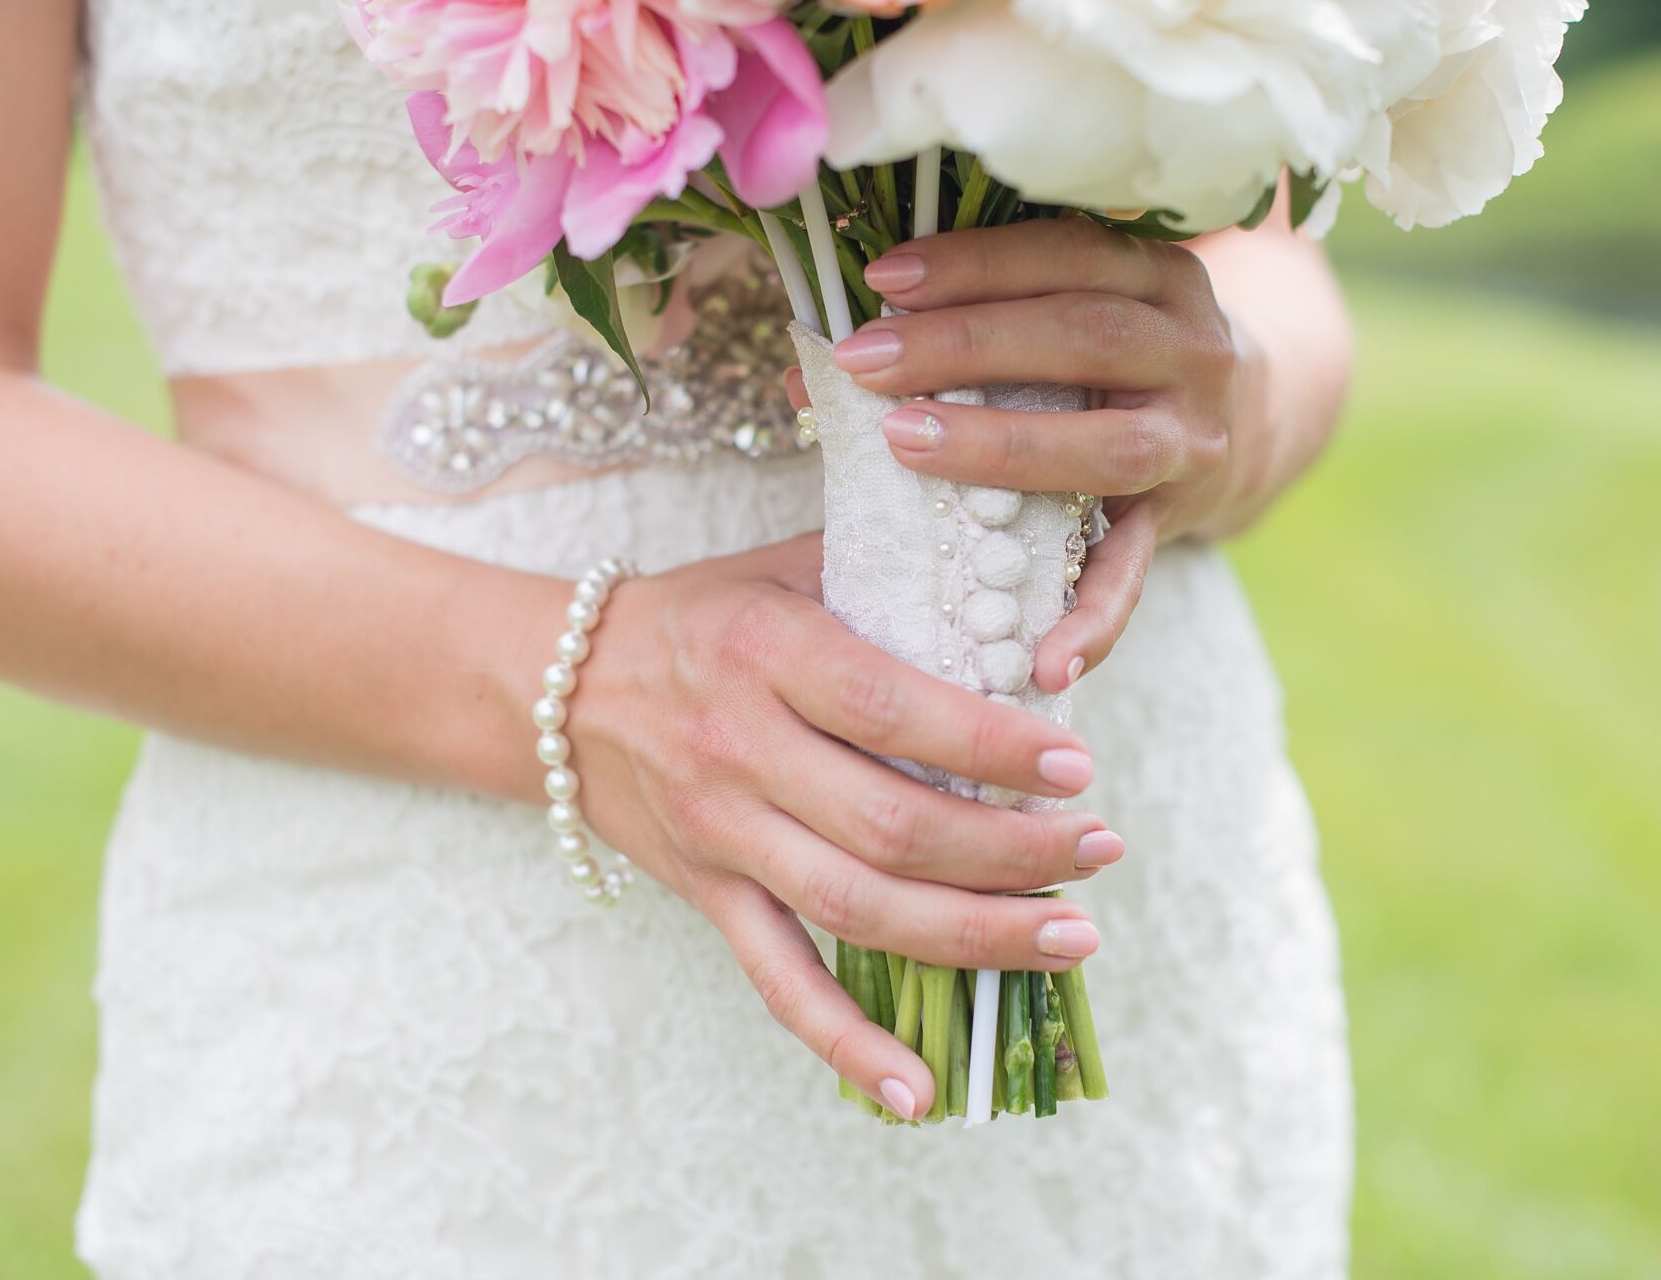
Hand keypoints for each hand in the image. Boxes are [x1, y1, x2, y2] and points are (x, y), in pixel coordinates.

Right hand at [562, 533, 1122, 1117]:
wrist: (559, 686)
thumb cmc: (705, 617)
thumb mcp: (790, 568)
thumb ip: (896, 577)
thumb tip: (1030, 597)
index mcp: (768, 655)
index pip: (892, 712)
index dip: (990, 749)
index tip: (1075, 768)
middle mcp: (739, 750)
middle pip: (890, 827)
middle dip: (1014, 852)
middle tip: (1101, 850)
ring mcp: (721, 835)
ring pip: (856, 910)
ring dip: (974, 936)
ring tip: (1072, 936)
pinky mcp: (708, 896)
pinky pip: (781, 984)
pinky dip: (849, 1046)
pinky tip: (924, 1092)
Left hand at [815, 218, 1260, 692]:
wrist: (1238, 421)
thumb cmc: (1105, 359)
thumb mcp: (1058, 313)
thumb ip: (959, 320)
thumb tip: (808, 363)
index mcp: (1156, 275)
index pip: (1063, 253)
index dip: (974, 263)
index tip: (882, 279)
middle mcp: (1192, 350)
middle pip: (1080, 336)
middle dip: (963, 345)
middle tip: (864, 363)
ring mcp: (1194, 441)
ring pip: (1107, 446)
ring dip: (1001, 448)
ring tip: (904, 447)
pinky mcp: (1179, 523)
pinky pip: (1134, 575)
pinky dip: (1091, 622)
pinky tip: (1042, 661)